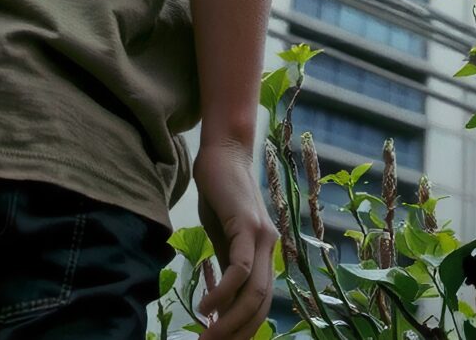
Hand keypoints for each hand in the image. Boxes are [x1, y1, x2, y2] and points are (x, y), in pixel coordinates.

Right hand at [191, 139, 277, 339]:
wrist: (222, 154)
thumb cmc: (220, 196)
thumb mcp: (223, 240)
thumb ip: (227, 267)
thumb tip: (220, 304)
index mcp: (266, 255)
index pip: (261, 305)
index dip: (244, 329)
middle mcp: (271, 249)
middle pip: (261, 305)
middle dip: (237, 333)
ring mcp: (262, 237)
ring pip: (254, 292)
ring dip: (229, 320)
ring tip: (206, 336)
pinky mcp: (247, 225)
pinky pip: (240, 268)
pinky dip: (223, 292)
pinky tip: (205, 306)